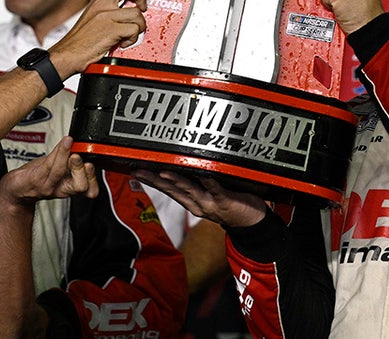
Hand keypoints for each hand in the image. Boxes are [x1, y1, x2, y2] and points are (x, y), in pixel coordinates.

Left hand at [0, 136, 99, 207]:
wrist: (16, 188)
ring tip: (69, 142)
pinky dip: (57, 151)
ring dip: (66, 155)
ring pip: (61, 172)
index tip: (92, 163)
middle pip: (81, 186)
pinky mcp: (36, 179)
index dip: (94, 179)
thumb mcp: (60, 169)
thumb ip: (72, 159)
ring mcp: (48, 185)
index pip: (91, 191)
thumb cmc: (38, 176)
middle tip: (78, 156)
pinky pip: (48, 164)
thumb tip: (83, 144)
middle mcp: (61, 189)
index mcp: (70, 187)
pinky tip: (63, 142)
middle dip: (83, 169)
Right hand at [53, 0, 157, 73]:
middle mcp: (102, 4)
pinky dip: (132, 39)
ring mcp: (106, 16)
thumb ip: (111, 9)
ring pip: (137, 13)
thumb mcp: (95, 17)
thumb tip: (133, 6)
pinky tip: (123, 43)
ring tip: (128, 35)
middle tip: (145, 6)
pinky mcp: (110, 29)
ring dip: (138, 27)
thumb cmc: (81, 40)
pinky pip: (134, 30)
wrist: (67, 54)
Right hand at [133, 169, 267, 228]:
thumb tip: (185, 163)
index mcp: (191, 201)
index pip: (167, 189)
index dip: (151, 180)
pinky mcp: (225, 201)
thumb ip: (198, 181)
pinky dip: (209, 181)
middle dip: (154, 179)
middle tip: (139, 170)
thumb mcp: (209, 192)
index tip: (136, 170)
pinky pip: (216, 189)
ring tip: (163, 173)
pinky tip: (202, 173)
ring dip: (176, 181)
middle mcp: (197, 204)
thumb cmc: (231, 203)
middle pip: (172, 190)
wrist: (252, 223)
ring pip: (190, 190)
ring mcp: (210, 203)